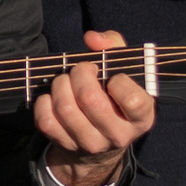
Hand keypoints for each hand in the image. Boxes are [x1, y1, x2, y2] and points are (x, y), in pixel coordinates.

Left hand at [33, 29, 156, 185]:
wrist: (99, 147)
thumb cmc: (114, 97)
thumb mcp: (123, 71)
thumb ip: (113, 46)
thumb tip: (92, 38)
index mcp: (141, 118)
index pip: (132, 100)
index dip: (118, 81)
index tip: (112, 77)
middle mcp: (118, 136)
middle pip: (89, 99)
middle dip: (79, 74)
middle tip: (80, 70)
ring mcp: (91, 144)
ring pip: (65, 108)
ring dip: (60, 85)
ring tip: (66, 81)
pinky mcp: (66, 145)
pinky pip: (46, 120)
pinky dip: (45, 102)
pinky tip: (54, 98)